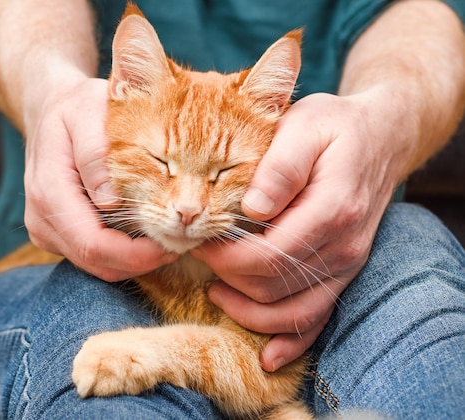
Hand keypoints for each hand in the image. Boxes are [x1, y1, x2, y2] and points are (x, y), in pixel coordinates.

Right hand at [24, 78, 174, 280]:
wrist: (49, 110)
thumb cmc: (76, 106)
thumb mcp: (88, 112)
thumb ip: (95, 153)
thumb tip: (109, 200)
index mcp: (50, 191)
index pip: (94, 244)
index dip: (135, 255)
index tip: (172, 243)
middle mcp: (42, 219)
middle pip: (97, 262)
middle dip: (141, 261)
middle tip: (180, 243)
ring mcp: (46, 229)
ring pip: (97, 265)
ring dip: (135, 260)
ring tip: (168, 236)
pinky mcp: (55, 233)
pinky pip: (92, 256)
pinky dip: (122, 252)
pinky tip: (144, 232)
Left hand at [193, 90, 405, 370]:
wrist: (379, 139)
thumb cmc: (333, 128)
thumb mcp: (305, 125)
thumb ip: (280, 166)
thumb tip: (251, 207)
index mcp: (330, 209)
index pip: (266, 254)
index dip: (224, 256)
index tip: (197, 241)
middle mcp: (342, 245)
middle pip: (272, 286)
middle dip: (227, 278)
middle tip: (198, 256)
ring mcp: (345, 264)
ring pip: (291, 311)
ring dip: (248, 311)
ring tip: (215, 292)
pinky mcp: (343, 273)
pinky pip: (318, 317)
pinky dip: (292, 341)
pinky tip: (267, 356)